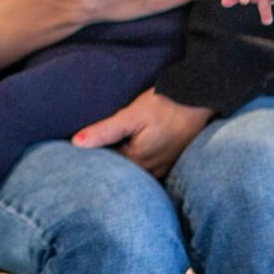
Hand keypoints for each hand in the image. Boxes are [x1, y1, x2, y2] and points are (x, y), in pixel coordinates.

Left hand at [71, 87, 213, 176]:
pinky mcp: (172, 162)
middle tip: (81, 156)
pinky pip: (148, 168)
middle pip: (121, 173)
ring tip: (101, 153)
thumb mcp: (131, 115)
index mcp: (139, 162)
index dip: (89, 162)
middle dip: (104, 165)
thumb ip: (105, 131)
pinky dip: (135, 163)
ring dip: (120, 164)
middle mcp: (153, 171)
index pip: (106, 169)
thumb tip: (76, 143)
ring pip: (135, 172)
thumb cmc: (165, 105)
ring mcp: (165, 168)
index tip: (72, 156)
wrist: (201, 99)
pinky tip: (127, 150)